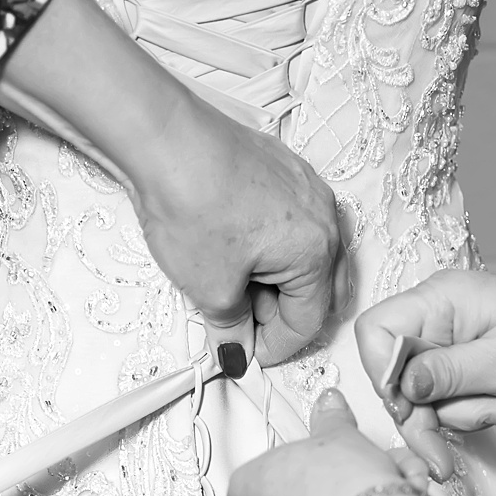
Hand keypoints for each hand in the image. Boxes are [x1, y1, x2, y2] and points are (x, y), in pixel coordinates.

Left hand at [0, 0, 343, 368]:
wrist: (169, 140)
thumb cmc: (193, 207)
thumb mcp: (209, 287)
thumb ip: (231, 325)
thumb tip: (235, 348)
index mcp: (319, 253)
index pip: (310, 320)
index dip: (276, 347)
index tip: (246, 354)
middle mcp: (326, 219)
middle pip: (320, 288)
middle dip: (284, 316)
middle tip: (244, 329)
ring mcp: (310, 189)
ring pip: (307, 255)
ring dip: (278, 283)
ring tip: (233, 291)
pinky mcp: (286, 171)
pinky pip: (293, 224)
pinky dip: (272, 249)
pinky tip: (236, 253)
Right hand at [354, 251, 495, 474]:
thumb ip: (447, 374)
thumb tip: (401, 387)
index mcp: (439, 300)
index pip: (375, 330)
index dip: (380, 372)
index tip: (407, 406)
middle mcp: (433, 316)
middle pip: (395, 373)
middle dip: (426, 414)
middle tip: (443, 452)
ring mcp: (444, 339)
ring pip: (422, 394)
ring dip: (462, 414)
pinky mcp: (456, 360)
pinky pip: (445, 396)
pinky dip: (473, 411)